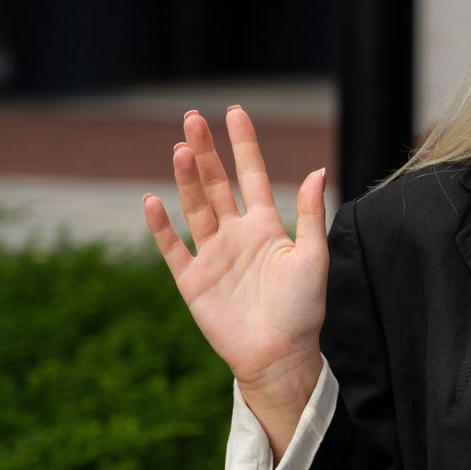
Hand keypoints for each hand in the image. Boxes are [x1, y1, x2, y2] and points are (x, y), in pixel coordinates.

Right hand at [143, 107, 329, 400]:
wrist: (280, 356)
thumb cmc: (304, 309)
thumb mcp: (313, 257)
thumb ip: (309, 214)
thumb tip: (318, 170)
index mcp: (267, 227)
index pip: (252, 175)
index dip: (243, 145)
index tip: (235, 113)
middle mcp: (237, 234)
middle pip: (217, 184)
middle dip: (205, 152)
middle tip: (192, 119)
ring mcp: (212, 255)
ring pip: (195, 207)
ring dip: (186, 179)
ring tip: (179, 148)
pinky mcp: (193, 280)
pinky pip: (173, 248)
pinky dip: (162, 226)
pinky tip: (152, 200)